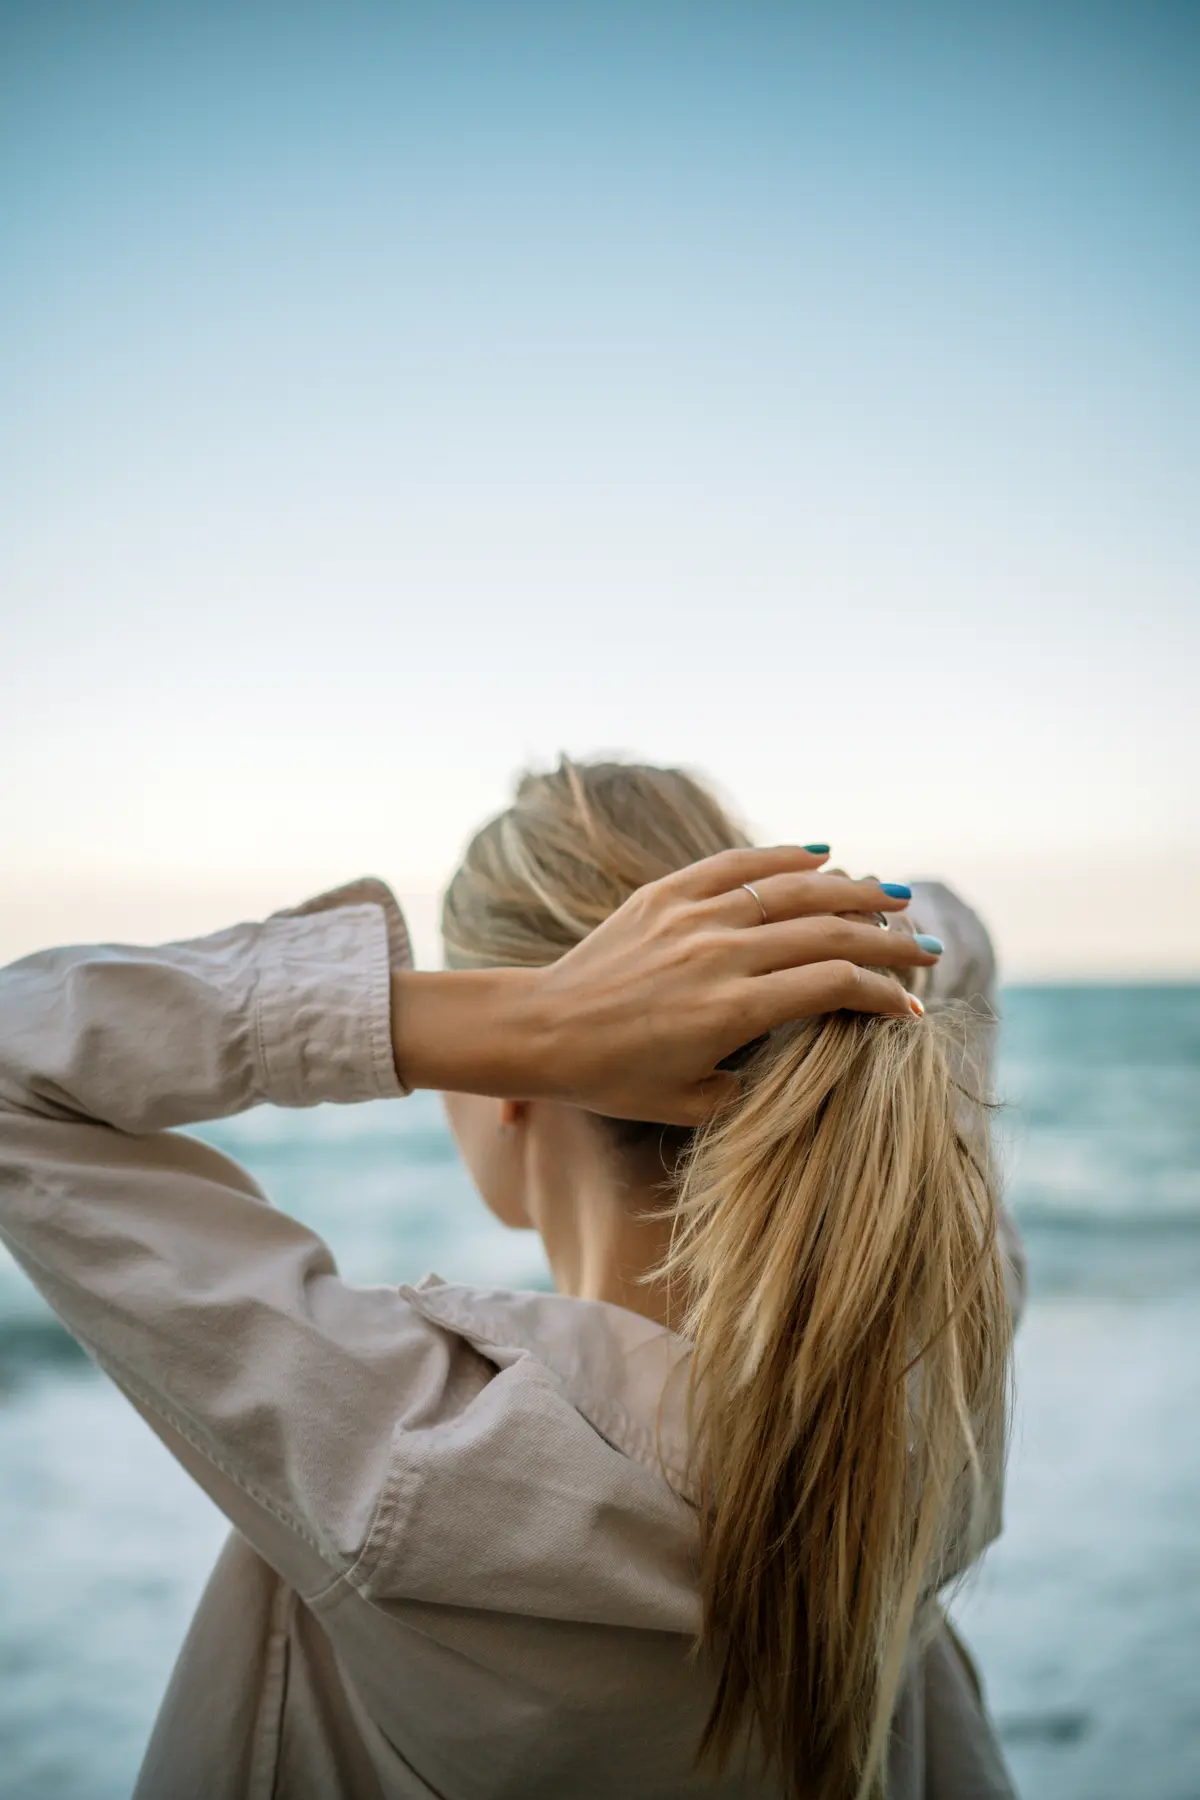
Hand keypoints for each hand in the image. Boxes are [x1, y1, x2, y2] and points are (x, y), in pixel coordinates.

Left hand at [391, 846, 940, 1123]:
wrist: (540, 1030)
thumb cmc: (614, 1079)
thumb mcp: (693, 1103)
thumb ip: (758, 1084)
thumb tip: (814, 1059)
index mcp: (731, 1010)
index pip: (833, 985)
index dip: (881, 995)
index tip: (909, 1008)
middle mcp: (719, 954)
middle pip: (827, 931)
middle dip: (887, 940)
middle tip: (925, 948)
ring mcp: (692, 916)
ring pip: (791, 888)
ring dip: (851, 889)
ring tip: (893, 895)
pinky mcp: (665, 894)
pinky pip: (736, 862)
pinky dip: (784, 855)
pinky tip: (822, 852)